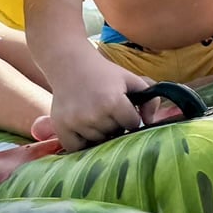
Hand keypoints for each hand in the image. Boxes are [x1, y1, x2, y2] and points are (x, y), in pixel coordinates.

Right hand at [34, 57, 153, 150]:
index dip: (130, 116)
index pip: (132, 124)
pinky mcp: (61, 127)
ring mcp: (76, 122)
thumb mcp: (130, 79)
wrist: (69, 65)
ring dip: (99, 133)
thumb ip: (149, 98)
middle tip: (106, 110)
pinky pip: (76, 148)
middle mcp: (94, 114)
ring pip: (98, 141)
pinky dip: (80, 143)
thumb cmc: (103, 73)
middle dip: (115, 124)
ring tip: (94, 115)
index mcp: (113, 101)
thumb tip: (151, 122)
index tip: (123, 108)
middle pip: (115, 134)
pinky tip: (82, 129)